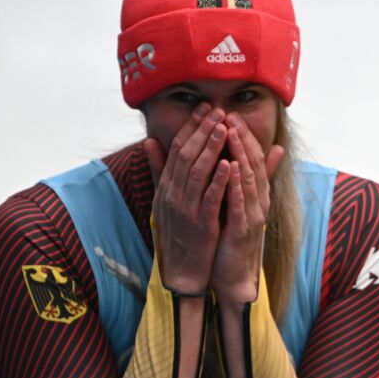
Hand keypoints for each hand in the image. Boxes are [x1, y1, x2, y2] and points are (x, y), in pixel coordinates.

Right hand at [145, 105, 230, 294]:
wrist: (182, 268)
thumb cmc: (179, 231)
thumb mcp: (165, 198)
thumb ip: (161, 170)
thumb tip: (150, 141)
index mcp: (167, 186)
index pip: (177, 149)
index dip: (191, 127)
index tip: (204, 108)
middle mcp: (173, 194)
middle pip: (186, 155)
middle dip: (202, 131)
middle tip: (216, 110)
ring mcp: (186, 209)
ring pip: (197, 172)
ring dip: (211, 148)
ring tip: (223, 128)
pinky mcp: (201, 224)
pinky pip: (209, 199)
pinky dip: (219, 181)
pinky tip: (229, 164)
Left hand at [210, 114, 284, 305]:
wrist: (233, 273)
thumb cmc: (232, 237)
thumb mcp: (238, 205)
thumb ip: (244, 182)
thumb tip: (259, 157)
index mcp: (256, 195)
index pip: (253, 160)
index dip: (244, 137)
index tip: (231, 115)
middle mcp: (259, 202)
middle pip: (253, 164)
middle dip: (242, 139)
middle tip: (231, 115)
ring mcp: (253, 215)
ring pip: (249, 179)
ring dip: (240, 154)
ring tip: (230, 132)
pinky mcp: (243, 229)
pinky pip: (240, 202)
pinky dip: (235, 183)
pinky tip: (230, 166)